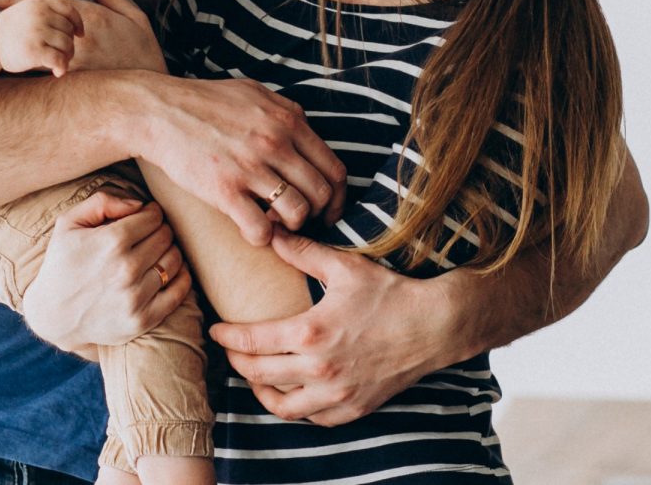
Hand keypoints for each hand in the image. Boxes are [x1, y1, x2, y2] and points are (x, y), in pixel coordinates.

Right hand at [0, 0, 83, 75]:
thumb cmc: (11, 31)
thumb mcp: (28, 12)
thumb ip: (48, 14)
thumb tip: (78, 31)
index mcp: (39, 4)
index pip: (68, 10)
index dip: (77, 24)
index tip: (79, 35)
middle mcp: (39, 15)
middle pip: (69, 31)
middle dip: (69, 45)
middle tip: (61, 55)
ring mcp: (36, 32)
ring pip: (67, 45)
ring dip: (66, 57)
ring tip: (57, 62)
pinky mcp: (33, 50)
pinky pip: (58, 59)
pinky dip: (62, 67)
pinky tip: (58, 72)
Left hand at [0, 0, 163, 73]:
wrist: (150, 89)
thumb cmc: (142, 49)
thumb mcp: (132, 14)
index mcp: (88, 17)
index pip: (44, 5)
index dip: (14, 1)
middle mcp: (74, 38)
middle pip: (31, 27)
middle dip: (2, 21)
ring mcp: (71, 61)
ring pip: (30, 50)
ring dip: (5, 44)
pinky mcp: (71, 81)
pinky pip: (40, 73)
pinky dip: (19, 68)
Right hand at [22, 191, 190, 351]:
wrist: (53, 316)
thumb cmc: (62, 264)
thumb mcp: (68, 224)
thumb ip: (102, 202)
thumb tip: (139, 205)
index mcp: (110, 242)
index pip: (153, 217)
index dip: (151, 213)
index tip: (145, 217)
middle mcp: (126, 269)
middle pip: (165, 236)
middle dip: (160, 230)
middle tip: (150, 234)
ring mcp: (136, 297)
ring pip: (174, 260)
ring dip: (170, 251)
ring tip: (157, 252)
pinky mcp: (143, 319)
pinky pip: (179, 291)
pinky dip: (182, 276)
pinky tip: (171, 270)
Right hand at [134, 76, 345, 244]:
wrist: (157, 111)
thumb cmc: (203, 102)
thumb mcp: (253, 92)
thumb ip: (285, 110)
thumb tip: (306, 129)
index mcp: (287, 119)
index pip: (333, 168)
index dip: (337, 196)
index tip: (328, 209)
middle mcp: (275, 142)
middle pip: (321, 194)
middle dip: (318, 215)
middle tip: (303, 221)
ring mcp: (251, 167)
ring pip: (298, 213)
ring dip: (291, 226)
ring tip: (275, 223)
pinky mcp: (224, 190)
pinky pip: (260, 228)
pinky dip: (262, 237)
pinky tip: (251, 230)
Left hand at [207, 229, 481, 425]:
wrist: (435, 326)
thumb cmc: (391, 293)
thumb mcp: (344, 267)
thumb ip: (302, 251)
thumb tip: (270, 232)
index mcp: (311, 332)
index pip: (251, 341)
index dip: (227, 336)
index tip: (216, 328)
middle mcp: (320, 369)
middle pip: (258, 374)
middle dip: (237, 360)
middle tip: (230, 348)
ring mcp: (338, 394)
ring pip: (281, 405)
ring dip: (260, 390)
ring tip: (254, 373)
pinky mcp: (354, 408)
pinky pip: (313, 418)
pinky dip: (295, 407)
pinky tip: (290, 391)